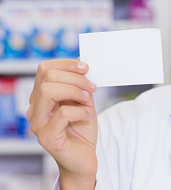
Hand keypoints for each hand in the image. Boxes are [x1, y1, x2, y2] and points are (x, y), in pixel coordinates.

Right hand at [27, 59, 97, 188]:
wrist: (84, 156)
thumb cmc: (81, 127)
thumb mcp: (84, 99)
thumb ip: (80, 82)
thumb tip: (81, 59)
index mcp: (41, 97)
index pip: (44, 69)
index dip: (67, 64)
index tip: (86, 68)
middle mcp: (35, 109)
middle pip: (48, 77)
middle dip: (75, 78)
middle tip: (91, 88)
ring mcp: (38, 123)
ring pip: (49, 91)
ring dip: (75, 91)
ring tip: (87, 100)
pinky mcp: (47, 137)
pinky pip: (63, 113)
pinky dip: (81, 111)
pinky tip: (87, 116)